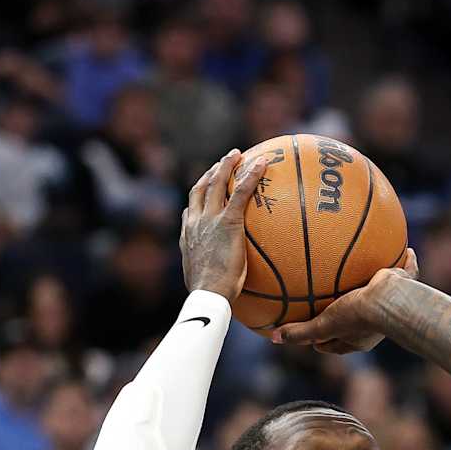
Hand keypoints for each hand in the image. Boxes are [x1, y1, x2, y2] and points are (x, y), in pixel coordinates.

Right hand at [180, 150, 268, 303]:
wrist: (208, 294)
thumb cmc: (210, 295)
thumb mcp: (204, 280)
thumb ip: (212, 272)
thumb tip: (222, 281)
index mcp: (188, 235)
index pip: (191, 208)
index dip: (199, 194)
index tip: (206, 185)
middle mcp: (195, 222)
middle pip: (201, 188)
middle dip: (211, 172)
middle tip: (223, 162)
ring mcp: (209, 219)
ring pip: (217, 183)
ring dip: (226, 166)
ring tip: (238, 155)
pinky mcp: (227, 221)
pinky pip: (240, 192)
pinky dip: (250, 175)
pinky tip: (262, 164)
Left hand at [276, 250, 417, 350]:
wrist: (392, 302)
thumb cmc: (358, 316)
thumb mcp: (323, 325)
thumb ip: (300, 332)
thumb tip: (273, 338)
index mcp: (357, 338)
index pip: (334, 343)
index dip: (320, 339)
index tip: (309, 330)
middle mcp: (374, 325)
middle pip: (356, 319)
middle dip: (346, 310)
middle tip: (331, 302)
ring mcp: (390, 305)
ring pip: (380, 294)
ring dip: (373, 285)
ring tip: (363, 271)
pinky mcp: (404, 287)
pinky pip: (405, 272)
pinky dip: (406, 262)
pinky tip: (406, 249)